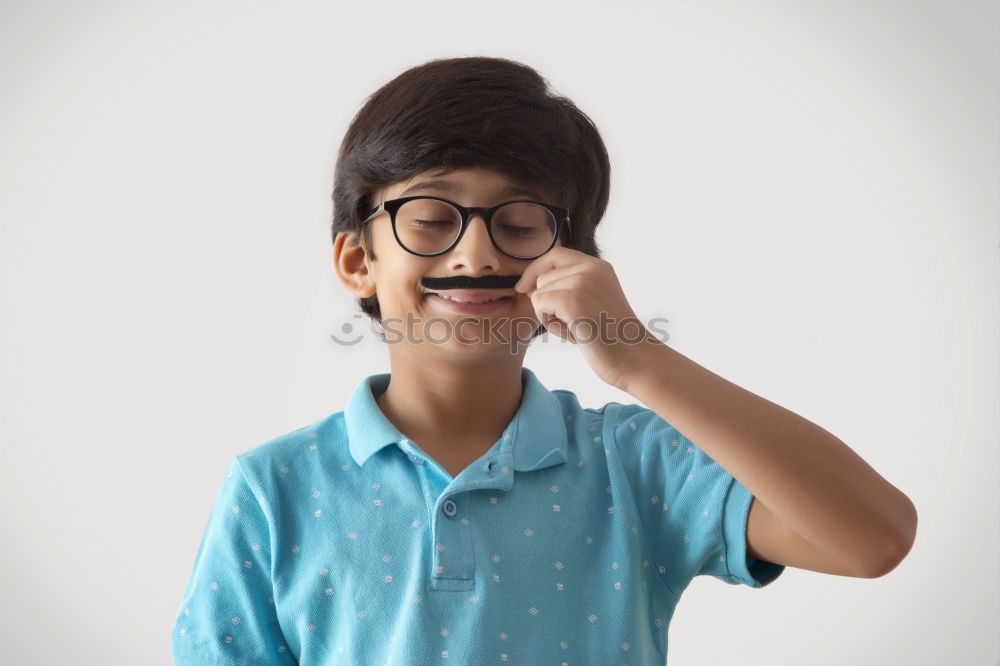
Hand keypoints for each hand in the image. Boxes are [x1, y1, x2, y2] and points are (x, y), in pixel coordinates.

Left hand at [514, 246, 661, 390]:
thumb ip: (572, 286)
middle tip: (573, 325)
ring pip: (538, 293)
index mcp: (599, 266)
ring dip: (550, 317)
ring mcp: (583, 283)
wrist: (634, 359)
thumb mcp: (595, 301)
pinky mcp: (573, 301)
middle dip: (548, 304)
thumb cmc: (612, 338)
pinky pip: (538, 305)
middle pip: (543, 277)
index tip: (524, 288)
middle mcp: (592, 268)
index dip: (536, 269)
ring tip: (576, 330)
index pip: (556, 255)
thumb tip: (531, 284)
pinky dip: (550, 325)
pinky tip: (573, 335)